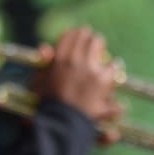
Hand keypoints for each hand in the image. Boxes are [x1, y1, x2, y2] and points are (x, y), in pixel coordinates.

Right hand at [34, 26, 121, 142]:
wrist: (63, 122)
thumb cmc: (47, 104)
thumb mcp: (38, 81)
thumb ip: (43, 63)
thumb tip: (45, 47)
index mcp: (58, 59)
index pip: (67, 37)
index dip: (72, 34)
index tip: (75, 32)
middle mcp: (75, 60)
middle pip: (84, 38)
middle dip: (87, 36)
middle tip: (89, 36)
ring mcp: (90, 69)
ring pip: (98, 45)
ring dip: (98, 45)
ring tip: (99, 43)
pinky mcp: (104, 80)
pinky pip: (113, 66)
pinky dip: (114, 65)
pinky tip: (116, 65)